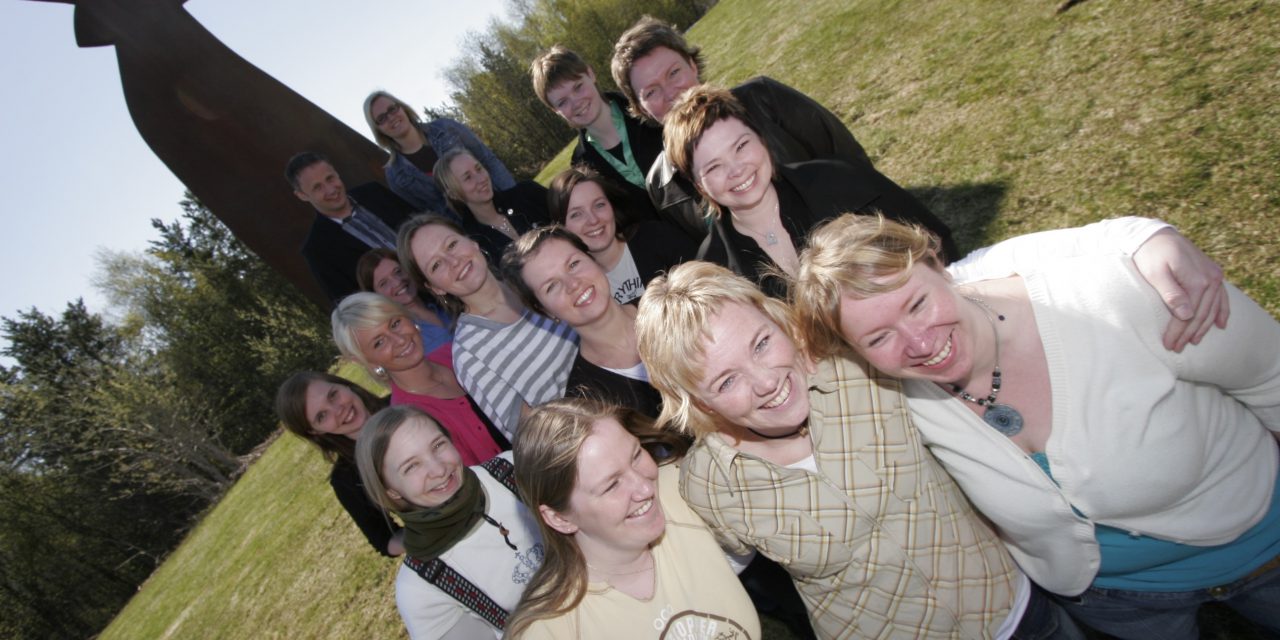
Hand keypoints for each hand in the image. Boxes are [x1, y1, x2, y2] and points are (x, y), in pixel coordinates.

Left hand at [1131, 228, 1228, 351]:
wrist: (1155, 235)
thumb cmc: (1150, 254)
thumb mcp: (1156, 274)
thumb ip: (1171, 294)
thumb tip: (1186, 315)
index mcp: (1198, 280)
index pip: (1190, 314)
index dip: (1179, 331)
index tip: (1169, 344)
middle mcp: (1211, 278)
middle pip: (1201, 313)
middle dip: (1188, 333)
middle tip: (1175, 347)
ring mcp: (1214, 275)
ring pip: (1212, 308)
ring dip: (1203, 326)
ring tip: (1193, 341)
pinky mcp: (1211, 273)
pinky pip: (1221, 297)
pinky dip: (1221, 311)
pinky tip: (1220, 324)